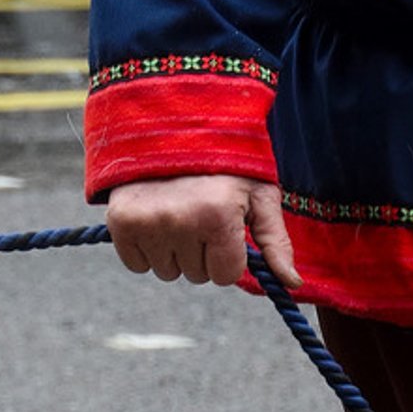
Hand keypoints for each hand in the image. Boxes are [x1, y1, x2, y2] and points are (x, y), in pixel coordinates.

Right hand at [104, 175, 299, 288]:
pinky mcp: (120, 222)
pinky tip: (154, 221)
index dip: (229, 256)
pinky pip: (136, 264)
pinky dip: (145, 251)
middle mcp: (179, 221)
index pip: (225, 275)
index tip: (224, 228)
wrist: (168, 128)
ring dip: (174, 253)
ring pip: (167, 271)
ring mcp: (146, 222)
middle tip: (198, 215)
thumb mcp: (258, 195)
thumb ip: (276, 241)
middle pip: (196, 275)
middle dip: (201, 253)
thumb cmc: (224, 163)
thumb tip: (292, 282)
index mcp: (217, 216)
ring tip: (176, 215)